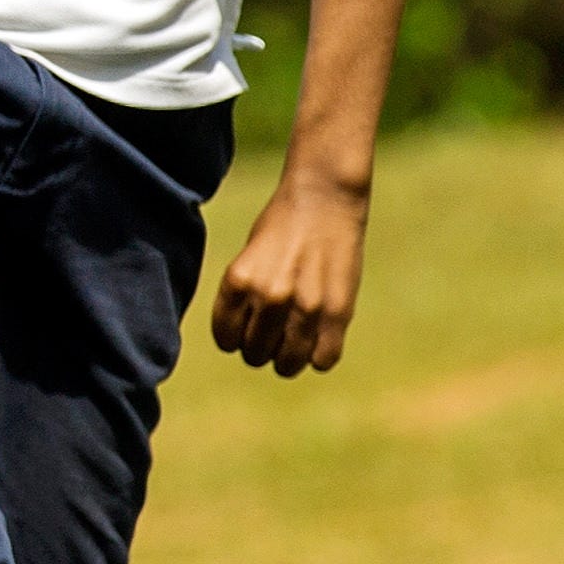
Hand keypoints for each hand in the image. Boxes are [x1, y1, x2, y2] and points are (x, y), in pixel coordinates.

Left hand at [206, 176, 365, 376]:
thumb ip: (244, 299)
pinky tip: (318, 336)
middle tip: (274, 330)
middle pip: (255, 355)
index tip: (247, 328)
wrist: (324, 198)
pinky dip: (318, 355)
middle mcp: (269, 297)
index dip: (235, 337)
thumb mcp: (247, 258)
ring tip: (295, 337)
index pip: (226, 339)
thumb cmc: (281, 226)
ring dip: (288, 357)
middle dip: (262, 346)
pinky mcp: (337, 312)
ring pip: (287, 364)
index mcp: (238, 281)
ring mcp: (305, 307)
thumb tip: (246, 343)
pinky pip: (322, 360)